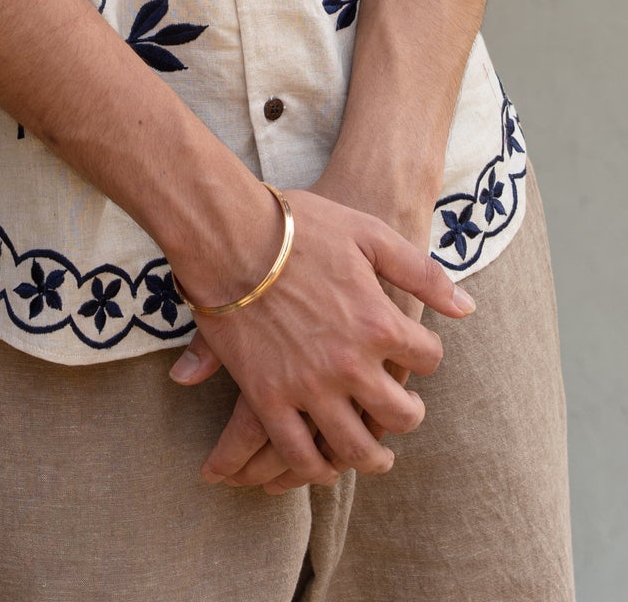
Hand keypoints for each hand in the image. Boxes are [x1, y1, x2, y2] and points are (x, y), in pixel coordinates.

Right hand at [164, 176, 465, 488]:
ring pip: (354, 447)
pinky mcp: (268, 397)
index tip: (417, 353)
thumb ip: (421, 272)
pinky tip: (323, 464)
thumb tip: (467, 308)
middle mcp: (350, 364)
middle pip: (400, 414)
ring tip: (375, 455)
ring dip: (372, 458)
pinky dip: (315, 468)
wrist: (228, 233)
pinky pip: (298, 452)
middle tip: (404, 412)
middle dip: (409, 415)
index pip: (427, 358)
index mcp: (378, 322)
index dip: (427, 355)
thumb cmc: (298, 227)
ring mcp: (308, 385)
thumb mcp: (369, 234)